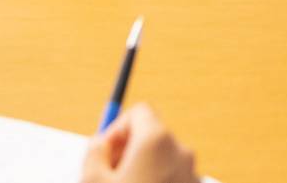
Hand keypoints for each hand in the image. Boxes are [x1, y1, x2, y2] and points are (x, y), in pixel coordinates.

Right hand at [81, 104, 197, 182]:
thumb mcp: (93, 180)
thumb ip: (94, 152)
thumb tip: (99, 142)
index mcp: (156, 140)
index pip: (139, 112)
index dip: (117, 128)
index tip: (106, 151)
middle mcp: (180, 150)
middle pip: (151, 134)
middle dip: (128, 150)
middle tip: (110, 172)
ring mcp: (192, 171)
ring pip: (162, 158)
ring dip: (142, 167)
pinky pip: (174, 175)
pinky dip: (158, 180)